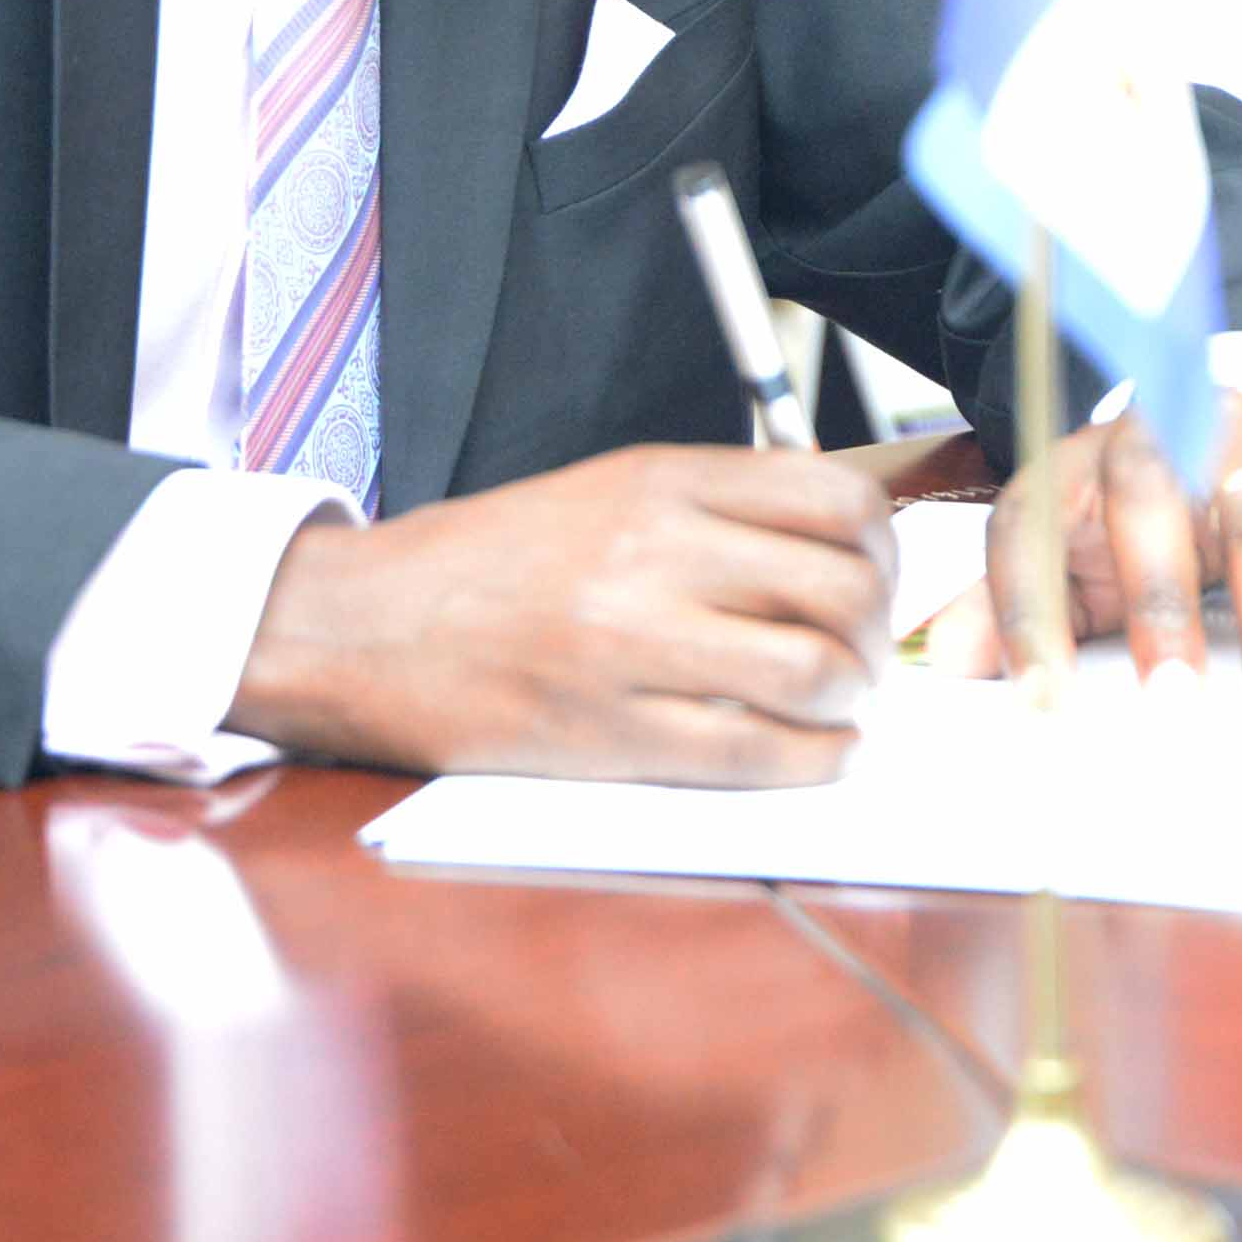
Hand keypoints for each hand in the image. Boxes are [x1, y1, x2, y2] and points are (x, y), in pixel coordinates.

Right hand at [224, 444, 893, 784]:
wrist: (358, 624)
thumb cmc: (483, 565)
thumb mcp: (601, 492)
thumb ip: (710, 508)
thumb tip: (832, 545)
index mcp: (658, 480)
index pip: (835, 498)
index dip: (883, 548)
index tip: (873, 578)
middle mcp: (653, 550)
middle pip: (840, 588)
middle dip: (876, 635)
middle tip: (862, 657)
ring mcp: (631, 644)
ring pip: (814, 671)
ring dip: (852, 702)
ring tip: (835, 709)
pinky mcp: (609, 733)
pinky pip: (755, 752)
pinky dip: (814, 761)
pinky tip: (813, 755)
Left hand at [924, 392, 1241, 692]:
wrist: (1232, 400)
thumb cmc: (1140, 509)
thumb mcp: (1072, 549)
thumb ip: (1013, 603)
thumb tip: (947, 661)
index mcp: (1070, 467)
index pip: (1030, 531)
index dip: (1027, 616)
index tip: (1042, 705)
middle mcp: (1155, 436)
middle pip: (1149, 505)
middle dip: (1160, 608)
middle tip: (1174, 707)